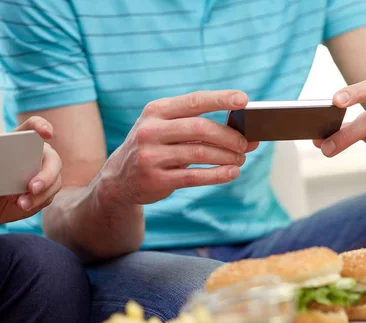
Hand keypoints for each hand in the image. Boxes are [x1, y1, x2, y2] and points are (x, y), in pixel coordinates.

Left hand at [0, 117, 61, 225]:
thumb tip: (0, 163)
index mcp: (21, 141)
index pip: (34, 126)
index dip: (42, 126)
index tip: (45, 133)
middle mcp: (38, 155)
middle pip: (52, 158)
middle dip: (46, 174)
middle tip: (32, 187)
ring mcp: (46, 173)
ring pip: (54, 181)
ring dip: (41, 194)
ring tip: (23, 203)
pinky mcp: (47, 191)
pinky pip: (48, 196)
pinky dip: (36, 202)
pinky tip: (22, 205)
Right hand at [99, 90, 258, 204]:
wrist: (119, 179)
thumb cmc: (155, 148)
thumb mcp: (167, 130)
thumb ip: (200, 128)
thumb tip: (246, 135)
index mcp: (156, 111)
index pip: (194, 101)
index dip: (221, 99)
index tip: (244, 100)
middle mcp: (151, 130)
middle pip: (200, 129)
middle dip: (229, 136)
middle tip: (246, 143)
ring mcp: (151, 156)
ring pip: (200, 153)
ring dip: (226, 157)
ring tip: (241, 159)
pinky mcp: (155, 179)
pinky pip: (194, 177)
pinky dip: (218, 175)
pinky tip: (232, 173)